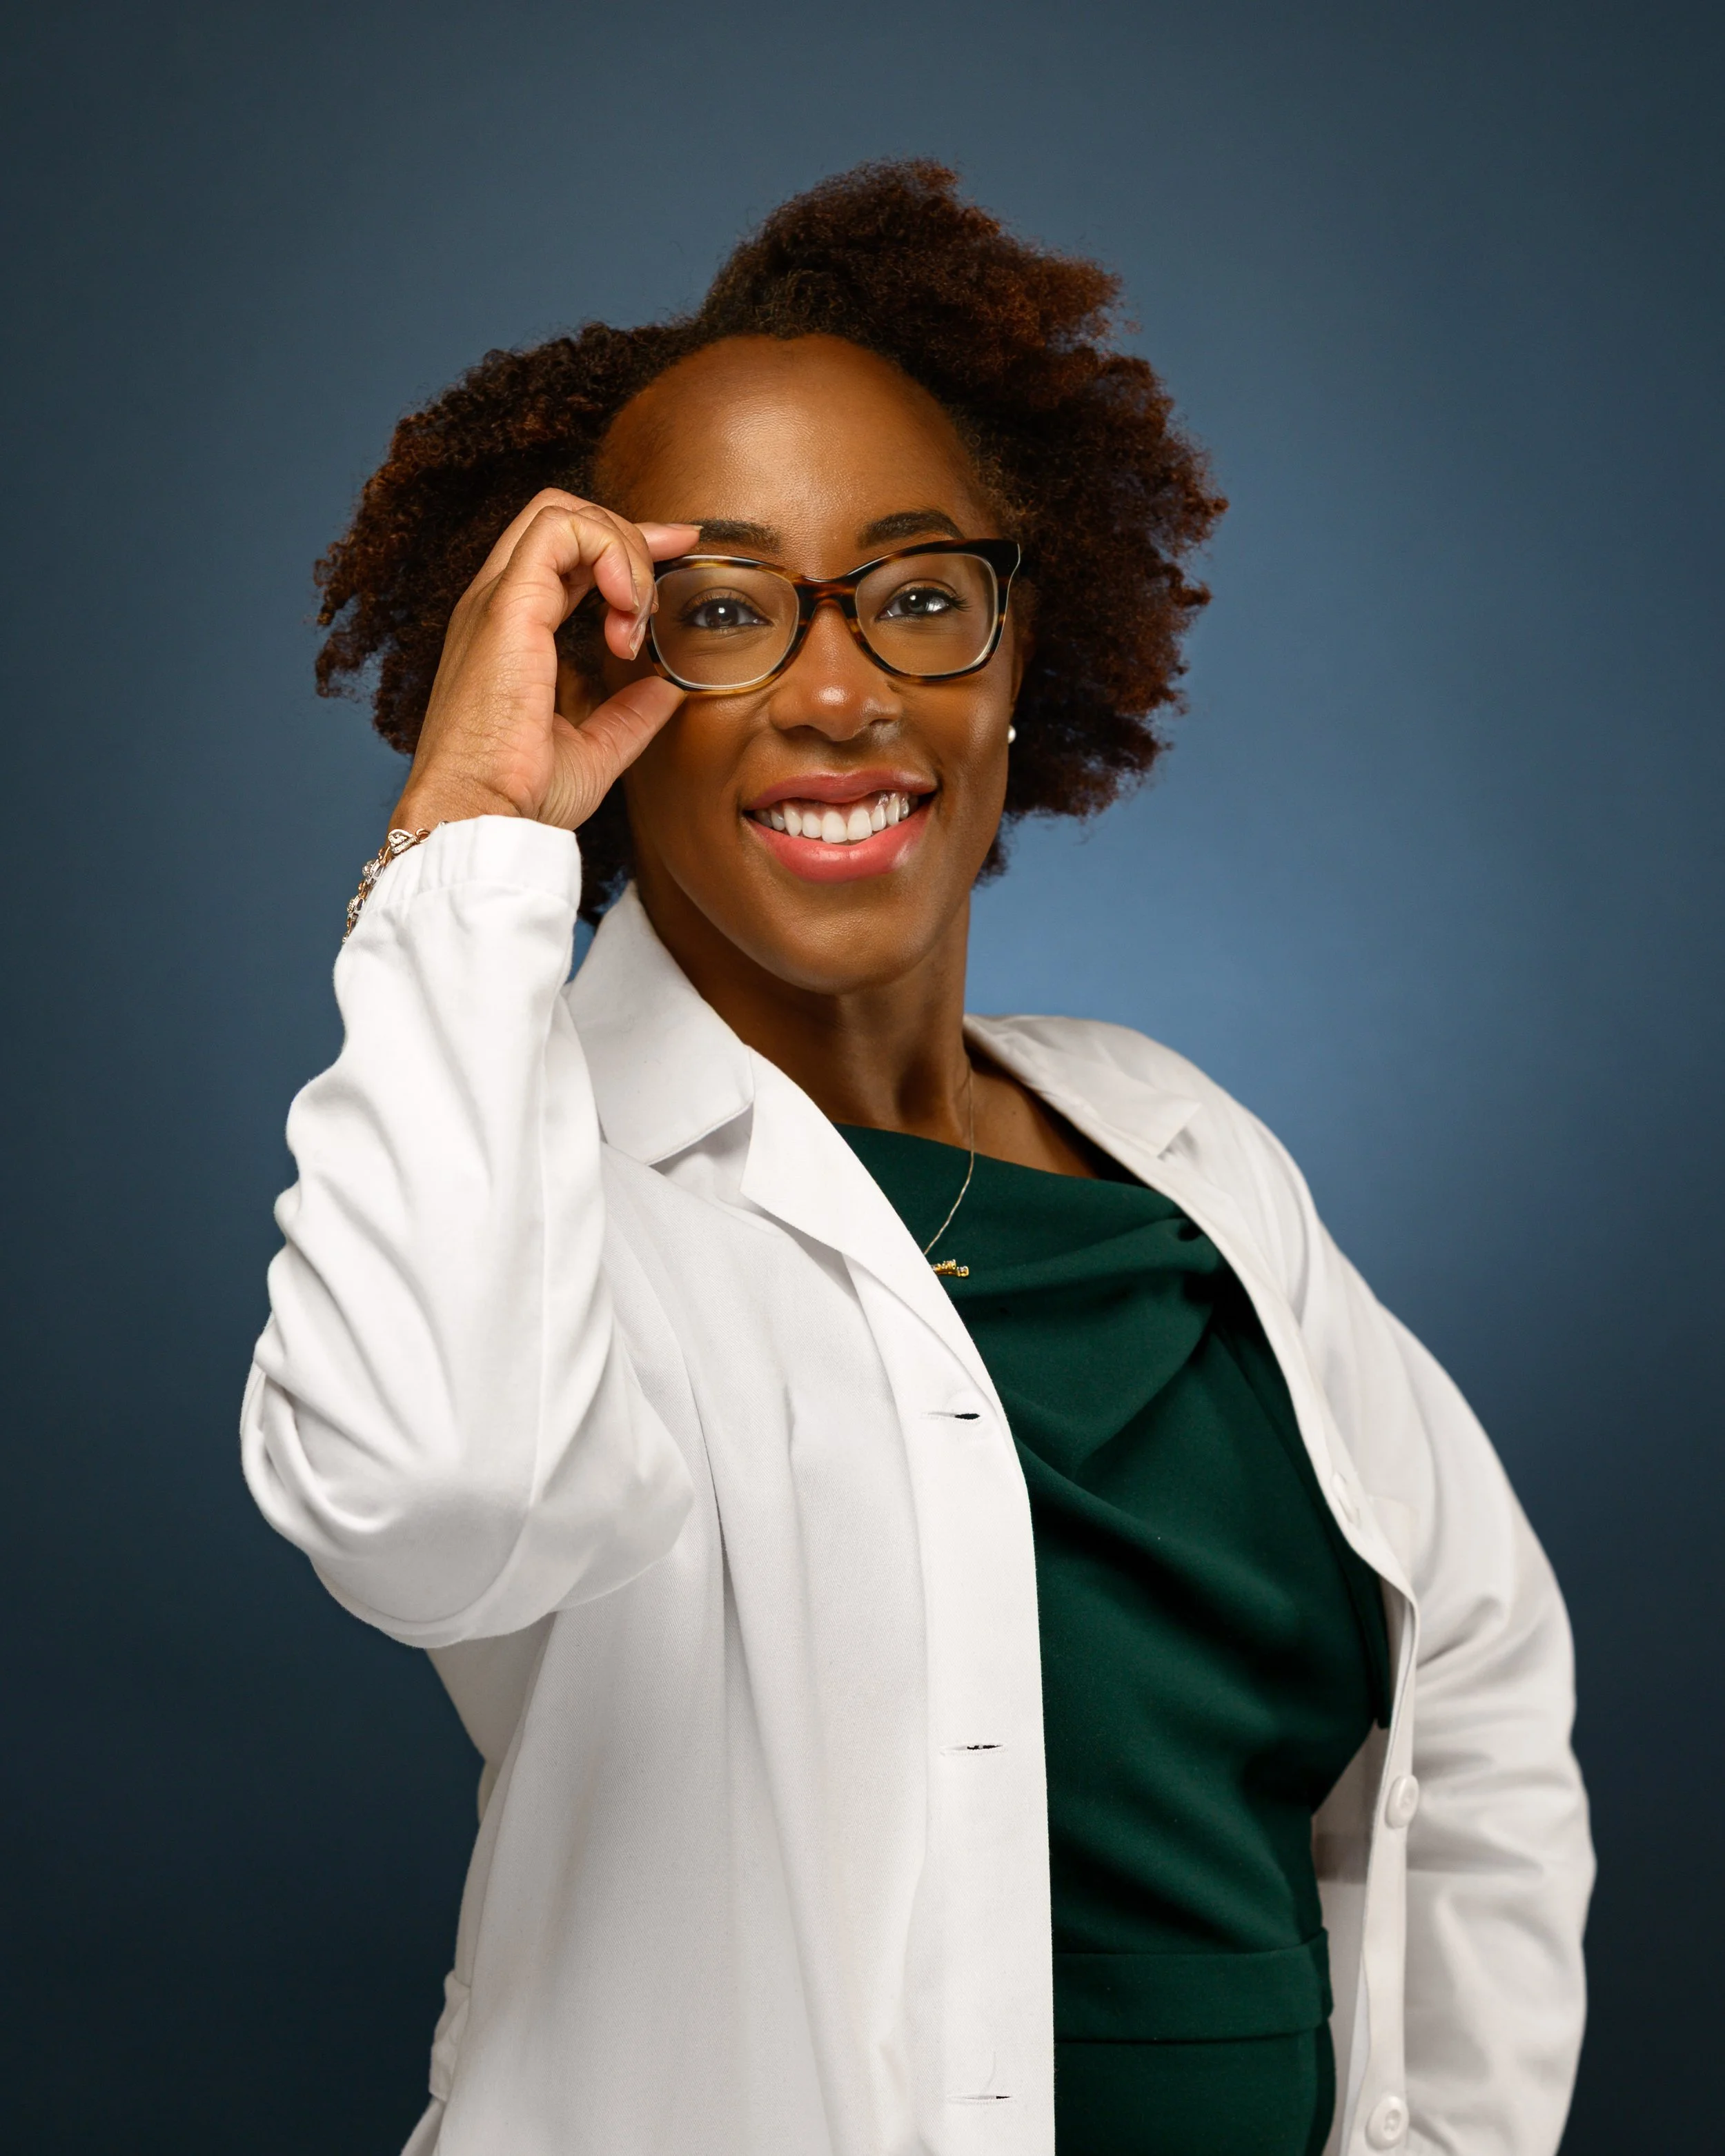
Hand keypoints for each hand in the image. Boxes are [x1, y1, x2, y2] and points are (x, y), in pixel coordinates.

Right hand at [390, 490, 699, 833]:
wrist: (477, 819)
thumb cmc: (518, 795)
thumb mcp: (592, 751)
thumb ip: (628, 716)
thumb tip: (667, 691)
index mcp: (509, 631)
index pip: (560, 551)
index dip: (619, 544)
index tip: (672, 555)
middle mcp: (496, 605)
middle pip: (561, 517)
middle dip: (627, 530)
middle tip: (673, 560)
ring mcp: (496, 601)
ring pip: (562, 513)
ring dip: (621, 551)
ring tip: (637, 617)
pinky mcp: (507, 608)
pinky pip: (561, 533)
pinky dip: (610, 555)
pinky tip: (627, 613)